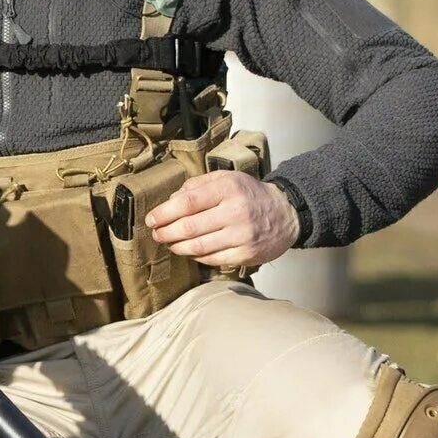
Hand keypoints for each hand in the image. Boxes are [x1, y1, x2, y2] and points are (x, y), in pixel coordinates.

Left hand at [145, 171, 298, 268]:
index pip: (187, 202)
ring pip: (198, 247)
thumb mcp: (226, 179)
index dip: (164, 213)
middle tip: (156, 234)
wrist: (286, 214)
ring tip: (169, 243)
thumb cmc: (249, 194)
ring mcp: (242, 235)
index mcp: (228, 189)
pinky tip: (189, 251)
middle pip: (189, 227)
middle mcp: (235, 212)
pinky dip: (196, 256)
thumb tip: (171, 200)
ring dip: (177, 247)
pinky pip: (212, 259)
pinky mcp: (246, 254)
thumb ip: (197, 185)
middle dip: (165, 232)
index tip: (151, 219)